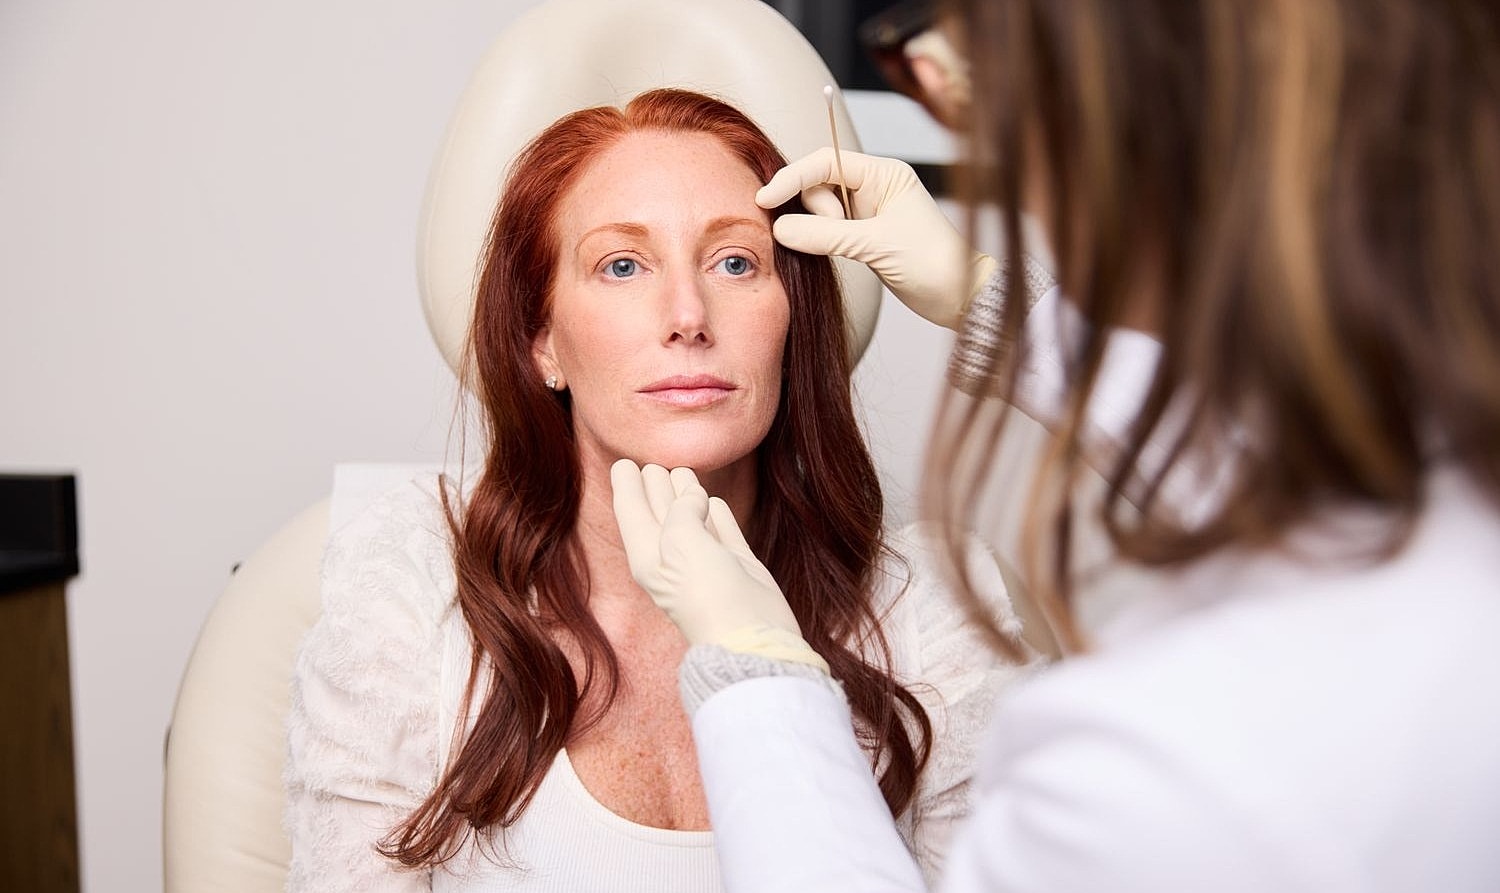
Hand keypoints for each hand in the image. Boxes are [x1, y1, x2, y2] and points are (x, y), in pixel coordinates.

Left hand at [610, 460, 828, 671]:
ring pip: (693, 517)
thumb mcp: (680, 542)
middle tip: (655, 461)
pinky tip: (715, 503)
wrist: (751, 638)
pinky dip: (718, 515)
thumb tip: (695, 493)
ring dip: (687, 494)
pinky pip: (723, 531)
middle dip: (656, 484)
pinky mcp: (737, 565)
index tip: (626, 460)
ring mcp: (706, 561)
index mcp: (648, 555)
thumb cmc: (707, 595)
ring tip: (683, 470)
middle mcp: (673, 556)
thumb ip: (681, 509)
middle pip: (659, 510)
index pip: (630, 510)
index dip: (627, 484)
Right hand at [757, 147, 996, 329]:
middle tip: (839, 236)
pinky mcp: (863, 237)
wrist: (959, 296)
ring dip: (819, 229)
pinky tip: (828, 254)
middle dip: (816, 212)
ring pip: (819, 210)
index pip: (825, 161)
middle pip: (818, 184)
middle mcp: (874, 187)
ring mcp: (867, 213)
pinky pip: (827, 231)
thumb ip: (826, 235)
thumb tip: (781, 229)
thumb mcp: (876, 246)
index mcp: (884, 174)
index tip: (766, 199)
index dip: (792, 177)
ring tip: (847, 251)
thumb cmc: (933, 263)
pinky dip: (821, 241)